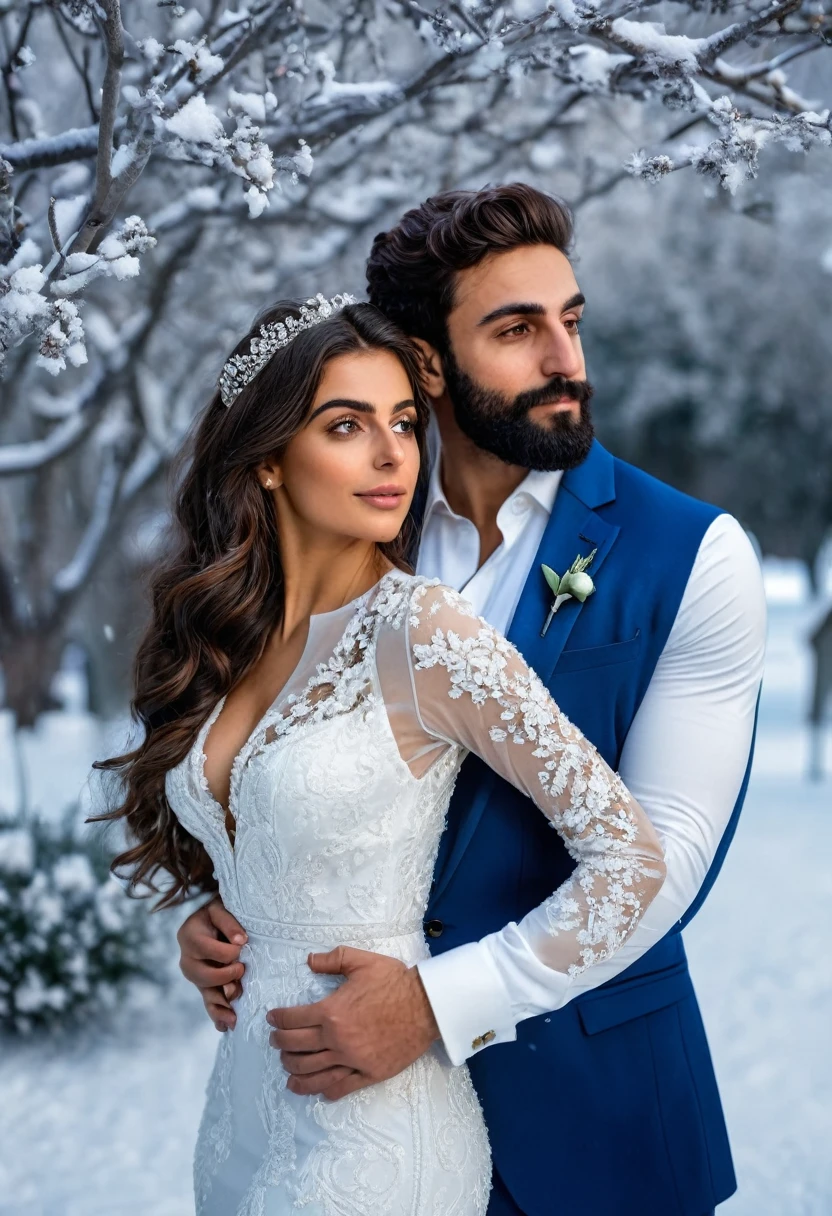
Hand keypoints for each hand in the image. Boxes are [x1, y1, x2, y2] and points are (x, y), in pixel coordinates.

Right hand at [177, 897, 247, 1031]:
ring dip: (220, 1006)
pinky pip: (208, 1002)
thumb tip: (241, 941)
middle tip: (242, 971)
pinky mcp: (203, 985)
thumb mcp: (221, 908)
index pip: (205, 949)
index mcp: (189, 936)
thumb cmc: (218, 911)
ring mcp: (195, 974)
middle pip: (202, 975)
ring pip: (205, 993)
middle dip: (224, 977)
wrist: (211, 919)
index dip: (226, 952)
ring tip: (234, 1018)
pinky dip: (217, 1015)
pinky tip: (225, 1026)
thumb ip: (229, 922)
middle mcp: (187, 958)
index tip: (243, 946)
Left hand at [266, 946, 439, 1101]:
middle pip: (296, 1048)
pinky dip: (324, 1090)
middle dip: (280, 1044)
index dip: (277, 1019)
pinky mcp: (368, 1073)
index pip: (292, 1019)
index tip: (272, 1018)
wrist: (426, 1005)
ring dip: (294, 1071)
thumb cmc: (394, 981)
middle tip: (276, 1041)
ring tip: (287, 1070)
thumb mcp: (362, 961)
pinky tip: (317, 1089)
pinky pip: (340, 1087)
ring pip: (312, 1072)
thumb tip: (309, 961)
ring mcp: (352, 1059)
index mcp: (331, 1011)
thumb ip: (332, 960)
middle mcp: (336, 1039)